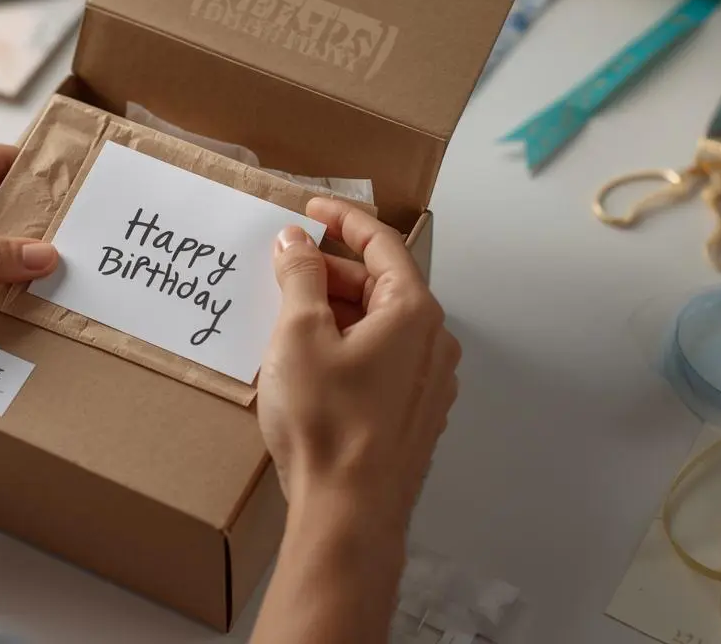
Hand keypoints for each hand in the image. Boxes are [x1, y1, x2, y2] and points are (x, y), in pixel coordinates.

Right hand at [258, 198, 459, 526]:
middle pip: (382, 285)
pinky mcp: (414, 416)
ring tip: (289, 313)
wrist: (349, 512)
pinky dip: (348, 345)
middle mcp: (434, 343)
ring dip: (337, 311)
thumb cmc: (327, 422)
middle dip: (332, 270)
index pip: (382, 243)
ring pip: (381, 325)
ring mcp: (429, 383)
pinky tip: (311, 361)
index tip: (311, 207)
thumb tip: (296, 241)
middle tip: (286, 265)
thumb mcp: (299, 335)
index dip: (344, 218)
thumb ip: (300, 277)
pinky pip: (383, 360)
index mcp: (413, 312)